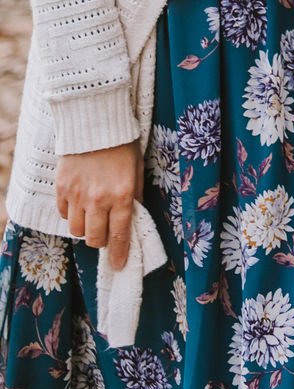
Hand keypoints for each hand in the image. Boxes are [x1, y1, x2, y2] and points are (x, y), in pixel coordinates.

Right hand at [55, 143, 142, 270]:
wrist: (95, 123)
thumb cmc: (122, 145)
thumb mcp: (137, 170)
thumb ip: (134, 196)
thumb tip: (133, 218)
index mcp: (121, 195)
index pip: (120, 234)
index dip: (119, 254)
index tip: (119, 265)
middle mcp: (98, 199)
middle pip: (94, 239)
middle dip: (101, 241)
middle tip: (105, 232)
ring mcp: (77, 195)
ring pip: (77, 230)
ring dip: (86, 228)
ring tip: (92, 215)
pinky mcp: (61, 189)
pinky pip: (65, 214)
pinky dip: (72, 213)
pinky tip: (80, 202)